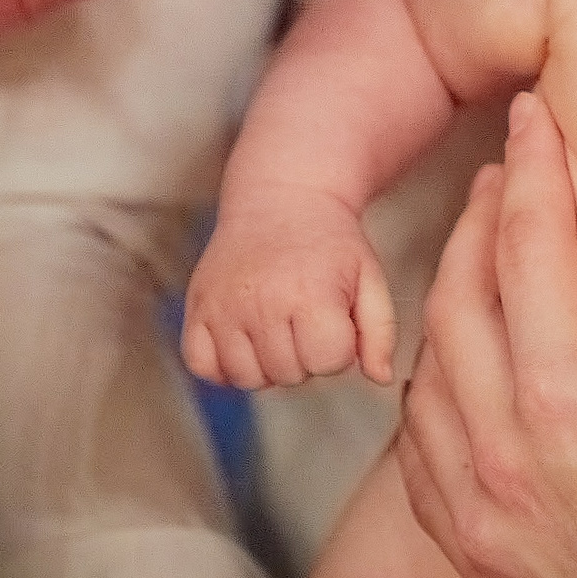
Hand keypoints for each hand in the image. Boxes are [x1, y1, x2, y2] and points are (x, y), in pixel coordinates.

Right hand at [183, 183, 396, 387]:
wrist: (281, 198)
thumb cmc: (330, 242)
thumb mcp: (369, 278)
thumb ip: (380, 332)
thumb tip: (380, 378)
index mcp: (310, 295)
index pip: (327, 363)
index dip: (336, 348)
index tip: (333, 320)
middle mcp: (262, 302)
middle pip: (288, 375)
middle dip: (303, 356)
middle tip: (303, 320)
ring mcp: (224, 306)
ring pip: (246, 378)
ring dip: (266, 365)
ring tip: (277, 329)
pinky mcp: (196, 306)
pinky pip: (202, 365)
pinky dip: (222, 364)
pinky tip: (244, 340)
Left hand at [395, 93, 576, 577]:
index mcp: (573, 387)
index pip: (527, 242)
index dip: (529, 167)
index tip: (529, 116)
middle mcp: (506, 445)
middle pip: (458, 295)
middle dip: (478, 221)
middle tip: (503, 175)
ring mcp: (481, 508)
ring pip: (428, 373)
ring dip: (446, 302)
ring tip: (481, 258)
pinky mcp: (475, 557)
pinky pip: (418, 454)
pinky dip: (431, 392)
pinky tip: (458, 368)